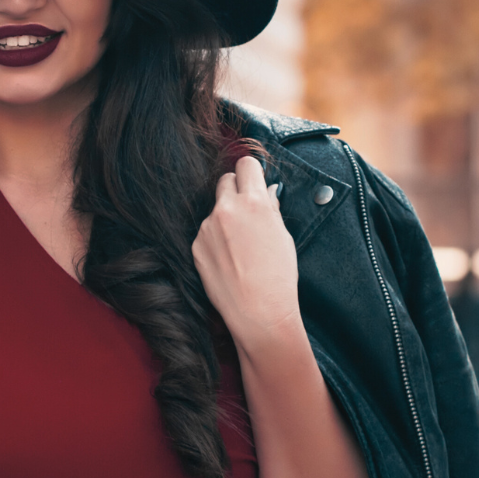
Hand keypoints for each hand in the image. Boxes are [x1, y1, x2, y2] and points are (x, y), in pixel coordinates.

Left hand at [192, 155, 301, 354]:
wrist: (258, 313)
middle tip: (246, 210)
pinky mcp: (196, 245)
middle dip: (235, 190)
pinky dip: (215, 240)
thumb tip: (264, 191)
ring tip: (240, 248)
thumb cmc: (278, 277)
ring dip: (225, 218)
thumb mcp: (283, 236)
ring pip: (215, 209)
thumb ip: (270, 208)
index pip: (245, 164)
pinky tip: (228, 261)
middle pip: (225, 181)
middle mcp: (227, 209)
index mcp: (254, 202)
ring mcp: (207, 227)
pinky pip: (206, 233)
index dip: (250, 171)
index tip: (252, 179)